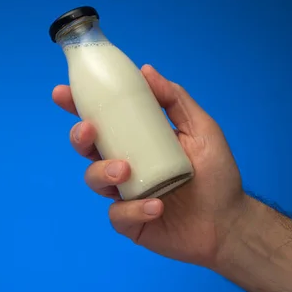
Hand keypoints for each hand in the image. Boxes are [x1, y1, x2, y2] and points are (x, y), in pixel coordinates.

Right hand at [52, 64, 247, 267]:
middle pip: (87, 149)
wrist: (229, 222)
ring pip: (94, 180)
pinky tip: (156, 206)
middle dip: (80, 137)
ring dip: (104, 172)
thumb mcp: (200, 129)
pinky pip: (117, 215)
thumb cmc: (216, 174)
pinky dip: (133, 210)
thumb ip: (175, 99)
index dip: (78, 106)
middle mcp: (125, 165)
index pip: (102, 120)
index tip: (62, 93)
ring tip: (126, 171)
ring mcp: (125, 195)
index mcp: (137, 141)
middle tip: (89, 131)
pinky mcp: (130, 222)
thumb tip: (146, 69)